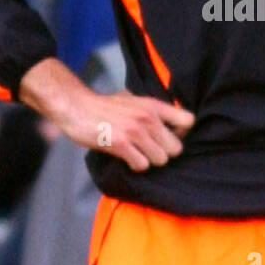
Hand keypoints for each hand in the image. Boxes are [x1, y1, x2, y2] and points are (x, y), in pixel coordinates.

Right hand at [59, 87, 194, 170]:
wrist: (76, 107)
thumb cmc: (102, 106)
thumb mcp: (131, 99)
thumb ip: (149, 109)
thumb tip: (166, 120)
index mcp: (153, 105)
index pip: (188, 121)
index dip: (181, 134)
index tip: (169, 137)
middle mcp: (148, 117)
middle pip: (176, 148)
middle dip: (163, 152)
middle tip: (148, 150)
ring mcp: (135, 131)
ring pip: (161, 159)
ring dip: (149, 160)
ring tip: (136, 153)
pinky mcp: (121, 144)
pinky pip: (142, 165)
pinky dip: (135, 165)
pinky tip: (126, 158)